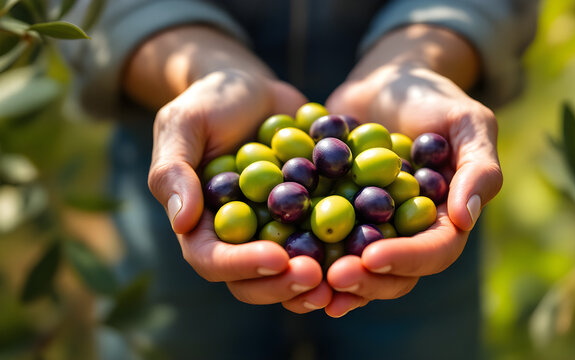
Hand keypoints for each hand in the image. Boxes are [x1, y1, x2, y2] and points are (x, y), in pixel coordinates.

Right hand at [124, 26, 332, 311]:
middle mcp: (239, 239)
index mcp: (202, 226)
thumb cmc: (210, 102)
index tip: (276, 258)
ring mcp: (276, 233)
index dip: (242, 265)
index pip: (213, 259)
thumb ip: (174, 170)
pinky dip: (346, 251)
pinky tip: (372, 248)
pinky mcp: (309, 218)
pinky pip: (327, 243)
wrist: (254, 89)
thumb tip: (182, 222)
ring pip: (292, 273)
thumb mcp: (184, 124)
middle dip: (284, 285)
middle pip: (254, 280)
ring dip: (318, 282)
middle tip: (317, 277)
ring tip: (348, 277)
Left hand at [322, 25, 502, 316]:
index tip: (372, 258)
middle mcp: (409, 234)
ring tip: (305, 284)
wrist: (384, 81)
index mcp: (445, 220)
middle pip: (395, 275)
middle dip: (366, 281)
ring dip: (333, 283)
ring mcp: (372, 229)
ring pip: (357, 270)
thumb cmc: (432, 97)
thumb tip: (466, 219)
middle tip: (334, 278)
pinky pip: (322, 244)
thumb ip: (478, 168)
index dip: (406, 260)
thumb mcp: (467, 121)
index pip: (435, 251)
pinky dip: (306, 257)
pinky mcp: (337, 217)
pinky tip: (283, 263)